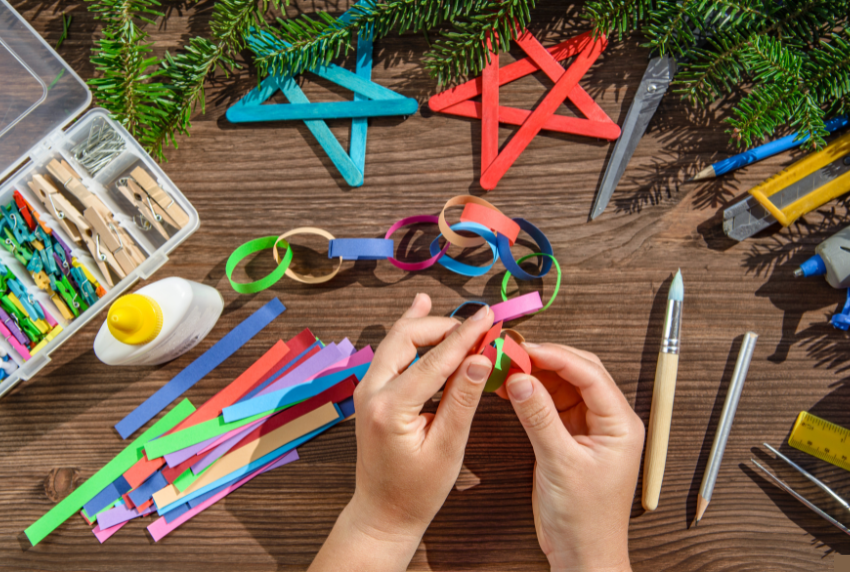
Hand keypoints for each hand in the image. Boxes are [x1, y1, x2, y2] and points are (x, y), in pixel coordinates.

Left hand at [309, 293, 493, 570]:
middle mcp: (371, 392)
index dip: (464, 335)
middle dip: (444, 325)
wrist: (383, 513)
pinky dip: (412, 333)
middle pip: (406, 336)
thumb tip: (481, 359)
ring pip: (396, 339)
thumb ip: (463, 399)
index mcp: (390, 408)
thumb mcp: (448, 448)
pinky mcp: (371, 391)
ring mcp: (366, 389)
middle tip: (478, 326)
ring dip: (429, 326)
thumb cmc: (416, 490)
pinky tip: (421, 309)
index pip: (434, 359)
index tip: (487, 316)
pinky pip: (391, 351)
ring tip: (461, 320)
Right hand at [504, 343, 643, 571]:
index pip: (591, 375)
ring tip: (507, 365)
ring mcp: (589, 427)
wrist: (582, 554)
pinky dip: (531, 394)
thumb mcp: (560, 464)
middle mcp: (609, 420)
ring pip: (563, 386)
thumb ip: (539, 418)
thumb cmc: (585, 519)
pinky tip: (511, 388)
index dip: (557, 356)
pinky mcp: (570, 436)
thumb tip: (520, 379)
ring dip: (536, 374)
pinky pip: (551, 404)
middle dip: (546, 359)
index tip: (526, 348)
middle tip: (513, 352)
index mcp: (621, 424)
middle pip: (579, 373)